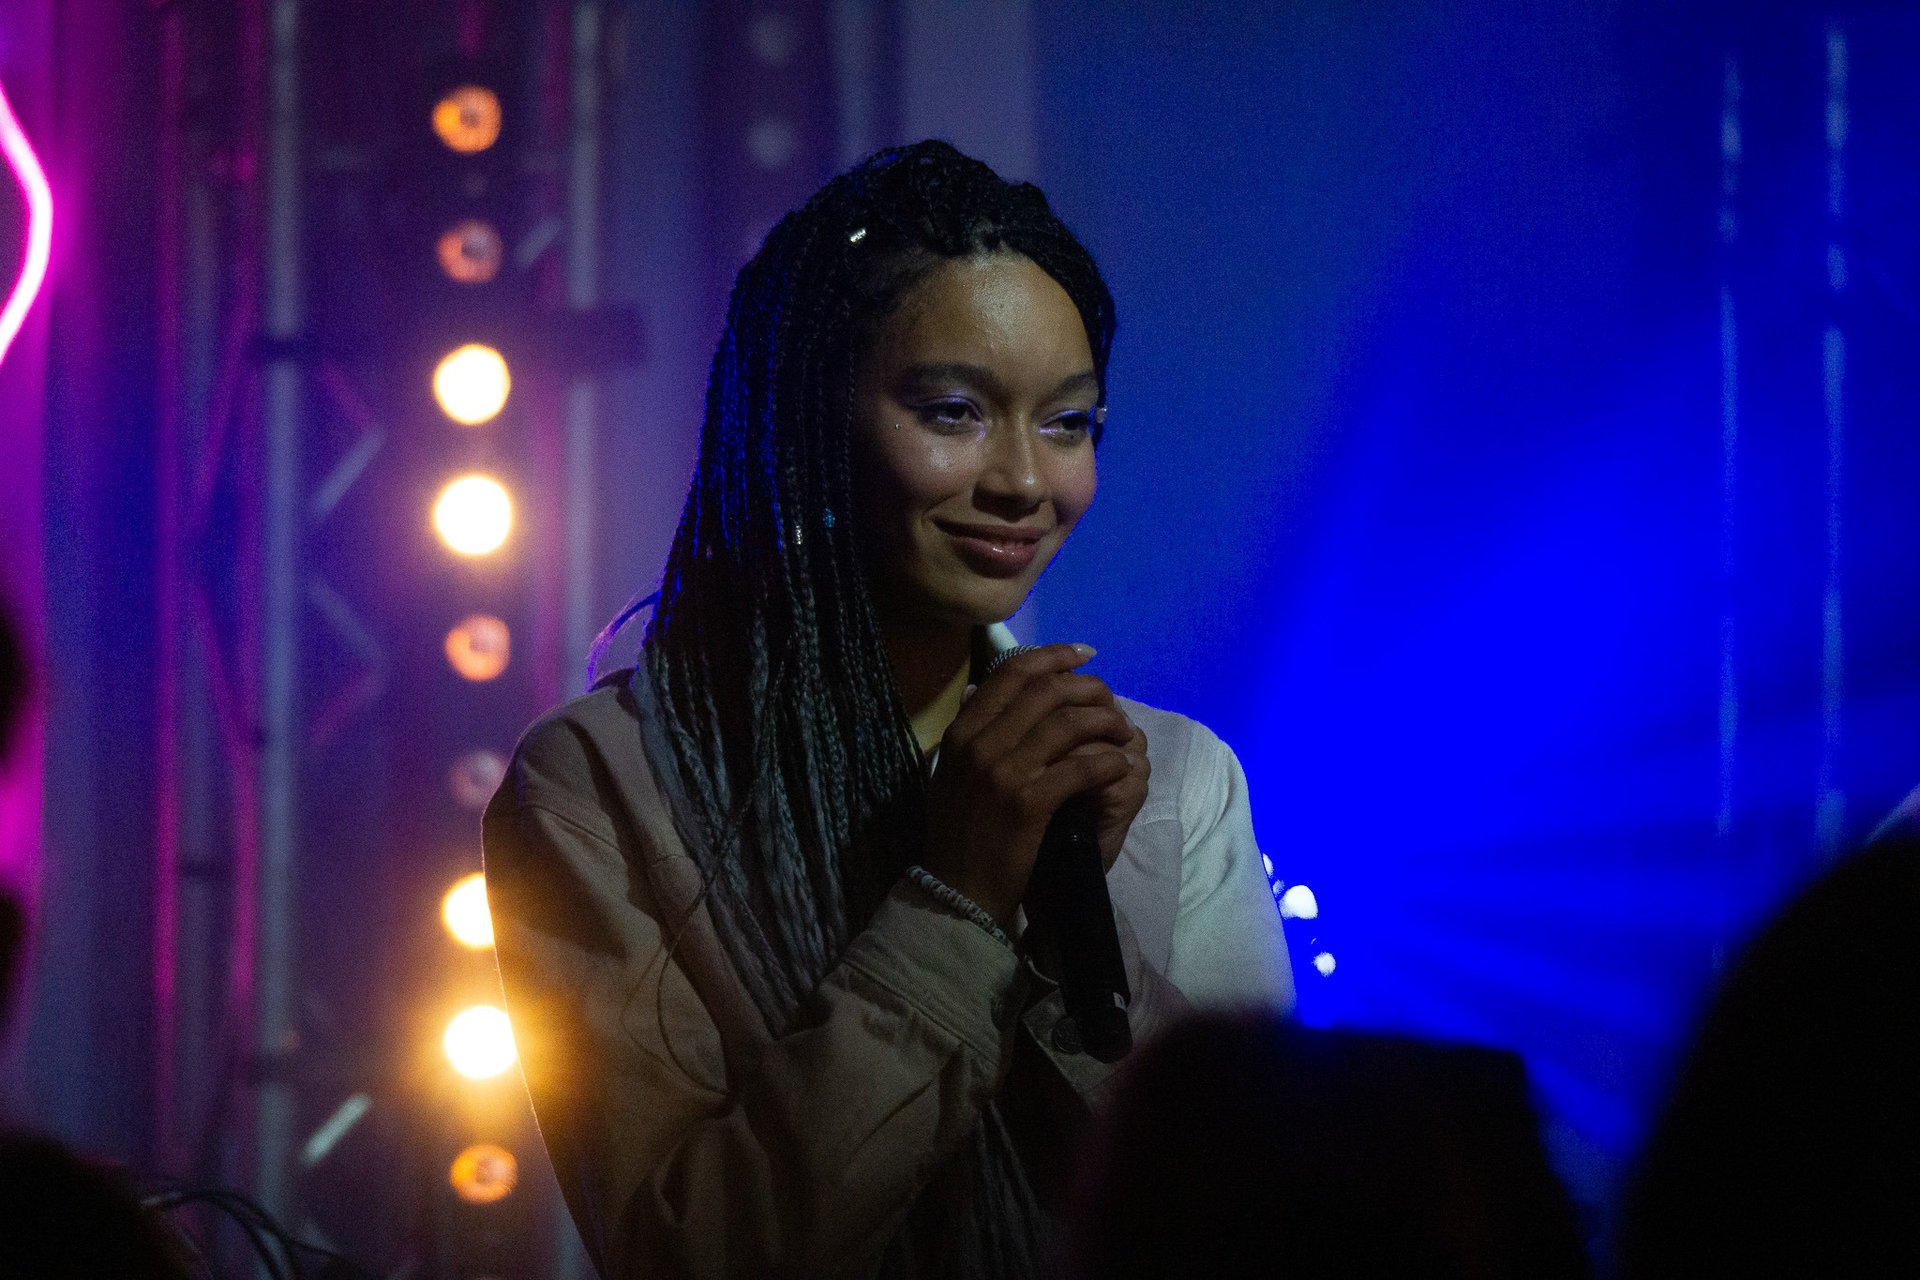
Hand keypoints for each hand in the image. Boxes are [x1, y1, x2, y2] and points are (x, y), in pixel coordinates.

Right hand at [921, 644, 1142, 928]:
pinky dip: (1106, 761)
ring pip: (1067, 724)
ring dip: (1105, 722)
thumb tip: (980, 687)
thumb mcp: (952, 773)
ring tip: (1122, 732)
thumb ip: (970, 730)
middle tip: (1111, 700)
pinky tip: (1119, 765)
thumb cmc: (959, 833)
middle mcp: (979, 744)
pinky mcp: (1028, 803)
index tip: (1083, 655)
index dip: (1053, 657)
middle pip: (1045, 691)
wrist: (956, 891)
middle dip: (1088, 688)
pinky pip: (1079, 767)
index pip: (1011, 674)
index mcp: (961, 732)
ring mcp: (1002, 773)